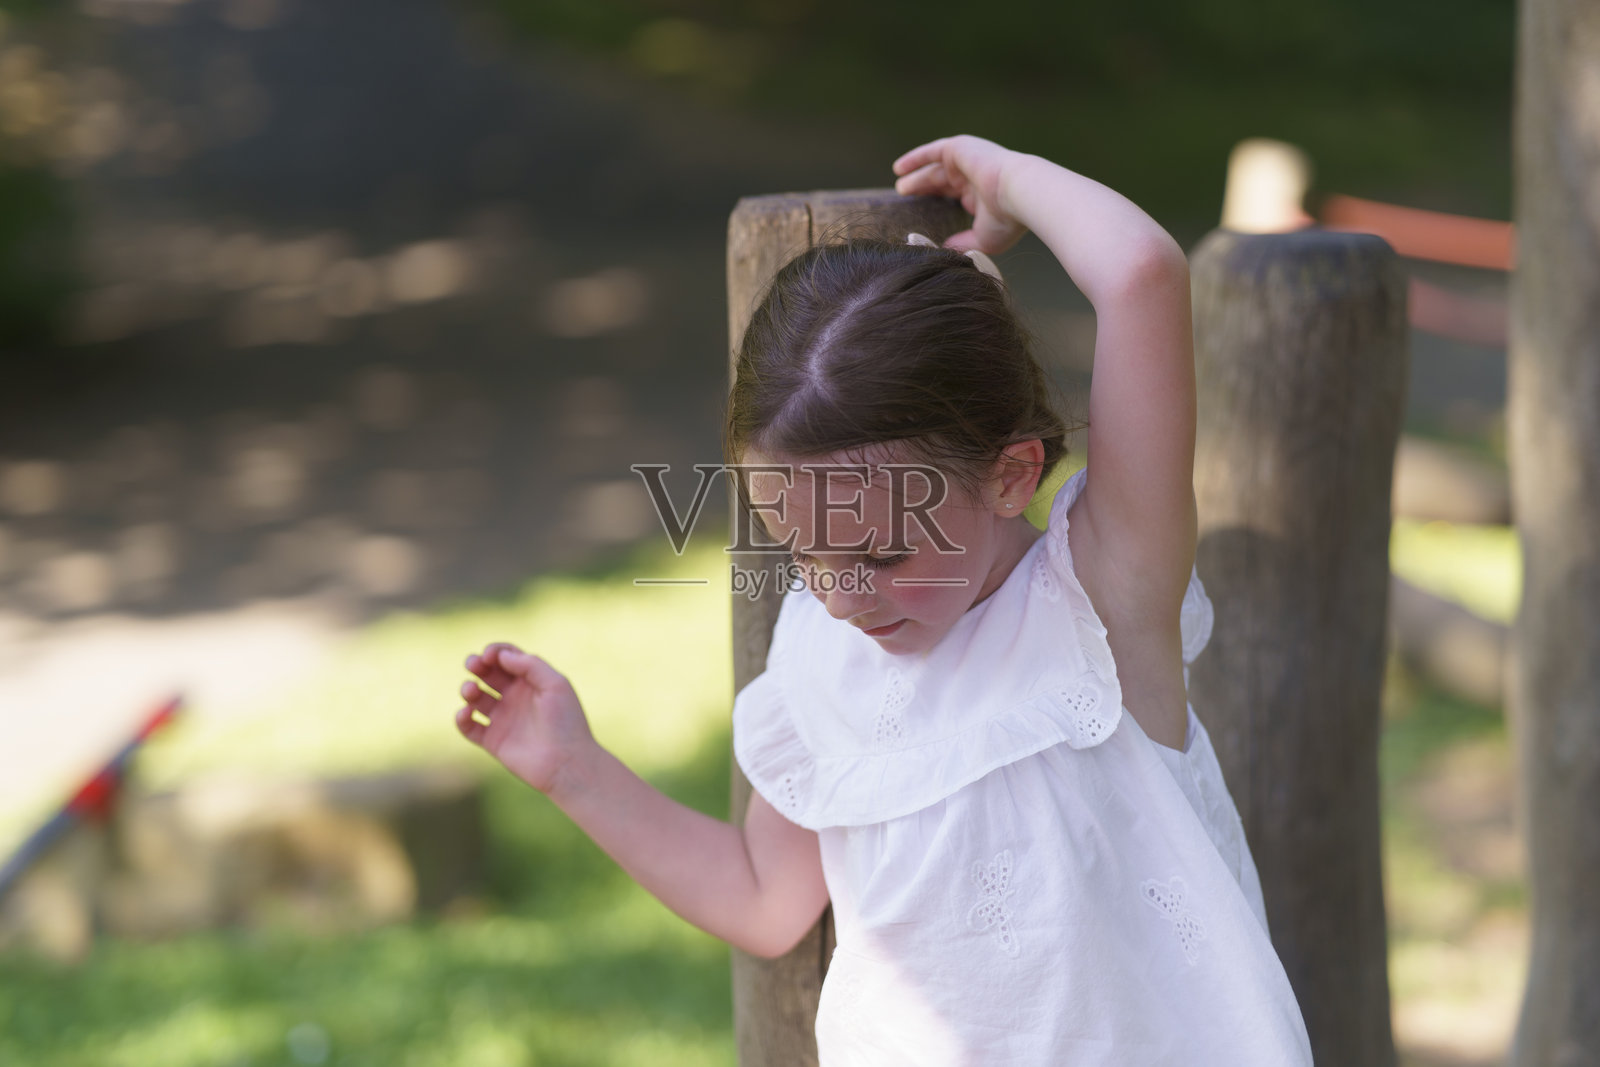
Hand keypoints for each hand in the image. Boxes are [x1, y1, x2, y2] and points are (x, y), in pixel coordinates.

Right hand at [455, 643, 595, 795]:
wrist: (567, 763)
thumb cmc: (566, 722)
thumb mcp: (556, 684)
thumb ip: (530, 665)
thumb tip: (501, 656)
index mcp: (531, 681)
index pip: (506, 658)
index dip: (495, 651)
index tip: (490, 655)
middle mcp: (514, 697)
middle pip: (487, 673)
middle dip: (476, 665)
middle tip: (473, 665)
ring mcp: (502, 718)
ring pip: (475, 698)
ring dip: (467, 689)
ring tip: (472, 691)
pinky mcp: (492, 741)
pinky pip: (468, 726)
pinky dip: (461, 718)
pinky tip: (467, 713)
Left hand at [892, 135, 1028, 254]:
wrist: (1019, 192)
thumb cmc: (1007, 220)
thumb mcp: (983, 239)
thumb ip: (962, 243)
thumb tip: (945, 249)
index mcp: (982, 195)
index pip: (955, 196)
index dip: (938, 202)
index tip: (922, 212)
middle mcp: (974, 176)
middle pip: (941, 182)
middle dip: (923, 188)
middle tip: (905, 196)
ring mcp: (967, 161)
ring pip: (935, 168)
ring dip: (917, 177)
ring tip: (900, 187)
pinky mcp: (959, 148)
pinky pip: (932, 152)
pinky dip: (915, 158)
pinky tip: (898, 168)